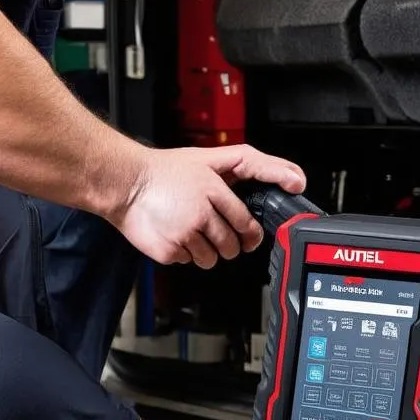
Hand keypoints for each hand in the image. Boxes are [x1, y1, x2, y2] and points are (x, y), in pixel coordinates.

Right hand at [114, 144, 306, 268]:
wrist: (124, 183)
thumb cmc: (165, 171)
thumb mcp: (210, 157)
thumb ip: (253, 165)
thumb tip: (295, 177)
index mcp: (214, 190)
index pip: (246, 223)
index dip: (250, 234)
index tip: (250, 237)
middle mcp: (201, 214)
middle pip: (231, 246)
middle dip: (228, 244)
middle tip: (213, 231)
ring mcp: (185, 234)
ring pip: (211, 260)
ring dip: (205, 251)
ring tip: (190, 231)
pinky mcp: (170, 250)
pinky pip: (188, 262)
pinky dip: (183, 253)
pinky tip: (174, 234)